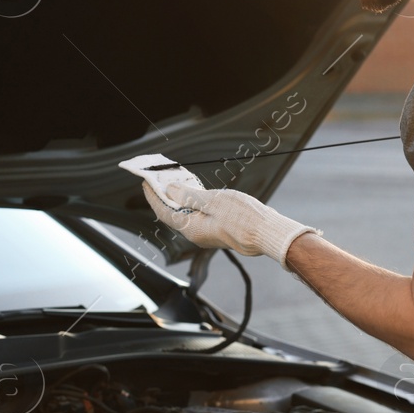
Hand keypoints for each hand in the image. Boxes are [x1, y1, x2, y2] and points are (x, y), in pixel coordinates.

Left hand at [141, 180, 319, 269]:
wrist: (268, 233)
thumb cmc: (244, 219)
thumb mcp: (213, 201)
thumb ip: (189, 195)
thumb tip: (170, 190)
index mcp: (191, 228)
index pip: (164, 211)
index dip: (153, 196)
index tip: (145, 183)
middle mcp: (196, 233)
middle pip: (174, 213)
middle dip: (164, 196)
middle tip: (158, 179)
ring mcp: (207, 232)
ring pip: (187, 214)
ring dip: (180, 198)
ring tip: (175, 181)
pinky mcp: (218, 230)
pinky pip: (199, 215)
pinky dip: (194, 202)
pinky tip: (196, 191)